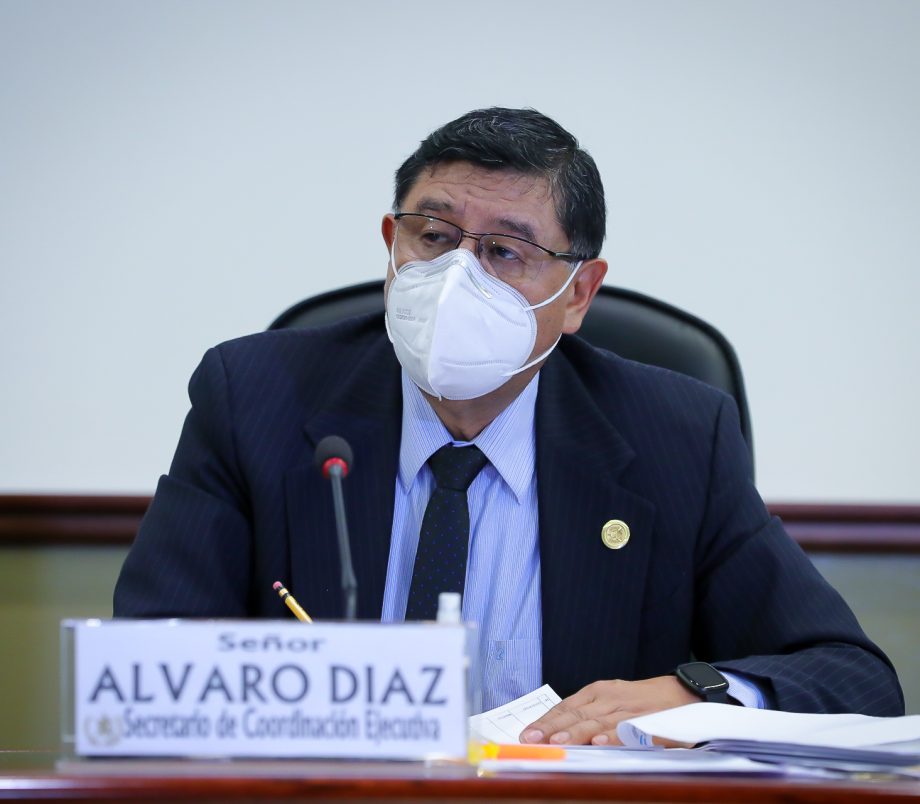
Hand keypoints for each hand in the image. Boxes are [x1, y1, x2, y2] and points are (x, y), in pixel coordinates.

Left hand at [519, 676, 698, 745]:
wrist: (684, 694)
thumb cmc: (640, 702)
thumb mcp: (610, 701)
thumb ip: (587, 714)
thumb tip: (553, 733)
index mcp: (597, 692)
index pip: (566, 706)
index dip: (546, 721)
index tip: (526, 734)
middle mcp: (609, 698)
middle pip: (577, 714)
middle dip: (553, 728)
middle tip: (532, 739)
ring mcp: (628, 709)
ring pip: (598, 722)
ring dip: (576, 733)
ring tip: (558, 743)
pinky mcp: (648, 721)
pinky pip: (628, 730)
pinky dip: (613, 735)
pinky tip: (599, 741)